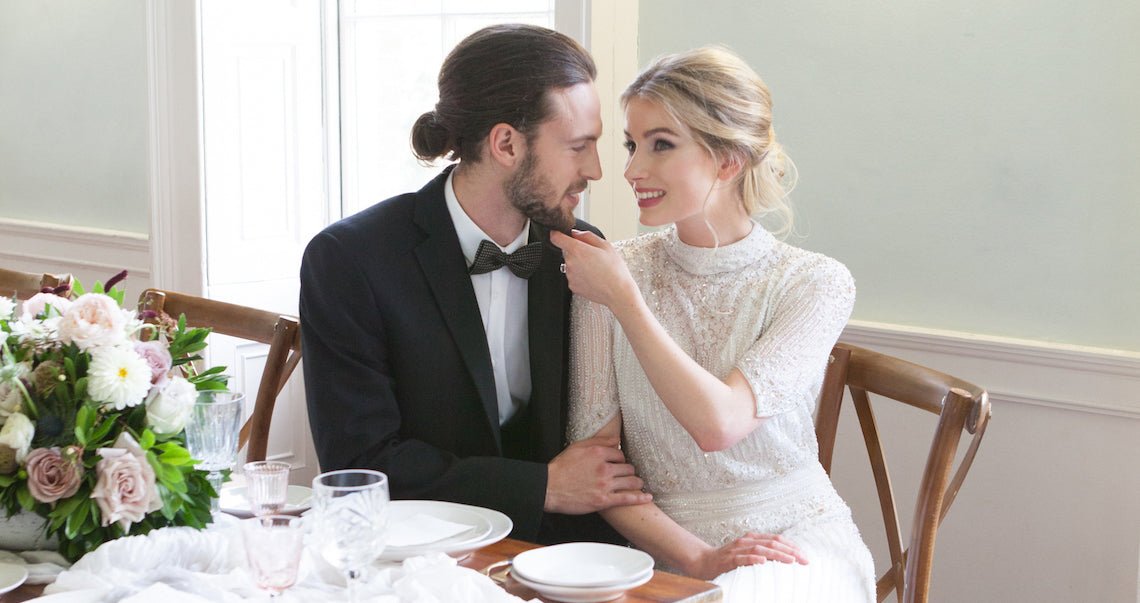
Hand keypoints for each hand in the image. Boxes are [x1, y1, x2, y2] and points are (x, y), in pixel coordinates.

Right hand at [545, 436, 651, 513]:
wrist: (549, 488)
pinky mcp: (604, 500)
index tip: (620, 463)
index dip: (621, 459)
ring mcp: (605, 485)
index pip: (620, 453)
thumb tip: (616, 439)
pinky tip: (647, 497)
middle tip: (628, 474)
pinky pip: (627, 498)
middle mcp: (604, 468)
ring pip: (631, 481)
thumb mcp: (577, 447)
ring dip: (636, 482)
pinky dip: (639, 498)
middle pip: (628, 468)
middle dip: (628, 471)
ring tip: (638, 484)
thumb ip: (598, 441)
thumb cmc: (561, 468)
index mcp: (598, 453)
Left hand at [549, 230, 639, 310]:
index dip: (557, 234)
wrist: (618, 292)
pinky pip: (573, 276)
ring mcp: (570, 276)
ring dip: (579, 264)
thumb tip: (575, 234)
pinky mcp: (572, 286)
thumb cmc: (615, 270)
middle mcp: (570, 263)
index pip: (556, 238)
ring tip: (595, 269)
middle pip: (567, 252)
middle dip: (577, 252)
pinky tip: (593, 277)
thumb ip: (587, 236)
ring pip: (571, 264)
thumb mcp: (605, 246)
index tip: (560, 234)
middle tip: (593, 256)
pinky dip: (580, 276)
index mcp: (577, 250)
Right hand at [687, 533, 807, 579]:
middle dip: (790, 551)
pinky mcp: (729, 560)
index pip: (776, 539)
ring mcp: (737, 550)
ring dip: (777, 555)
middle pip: (772, 543)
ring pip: (760, 549)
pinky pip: (742, 559)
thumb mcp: (746, 553)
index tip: (804, 556)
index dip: (791, 546)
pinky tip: (764, 562)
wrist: (703, 561)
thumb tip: (785, 558)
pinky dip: (754, 559)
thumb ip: (762, 553)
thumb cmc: (727, 560)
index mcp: (752, 538)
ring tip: (791, 561)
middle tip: (804, 560)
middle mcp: (746, 541)